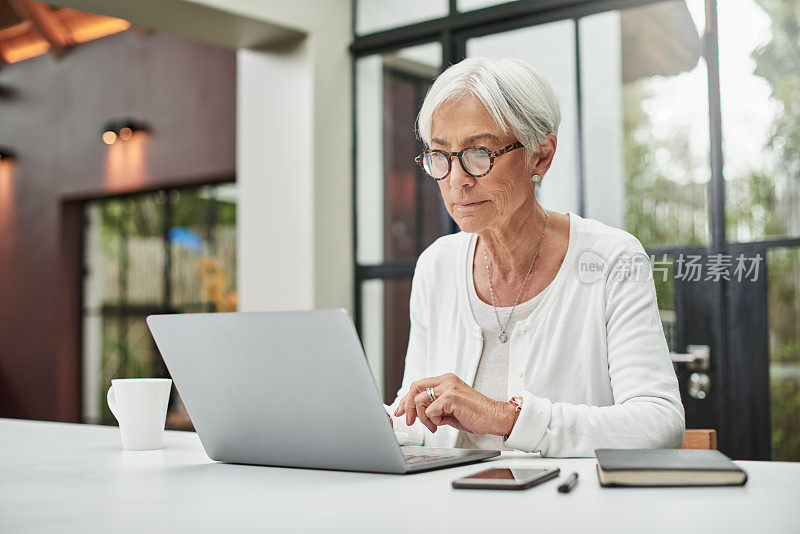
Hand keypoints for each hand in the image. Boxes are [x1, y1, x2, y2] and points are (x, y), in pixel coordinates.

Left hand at [393, 373, 516, 435]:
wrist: (494, 417)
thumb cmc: (475, 415)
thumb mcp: (449, 409)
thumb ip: (434, 407)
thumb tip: (417, 414)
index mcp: (445, 380)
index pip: (418, 385)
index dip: (405, 399)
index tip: (400, 411)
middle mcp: (446, 380)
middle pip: (414, 388)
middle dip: (406, 407)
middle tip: (409, 421)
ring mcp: (449, 387)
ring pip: (419, 400)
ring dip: (423, 417)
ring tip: (433, 425)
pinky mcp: (451, 397)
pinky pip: (430, 410)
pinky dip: (432, 420)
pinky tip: (441, 424)